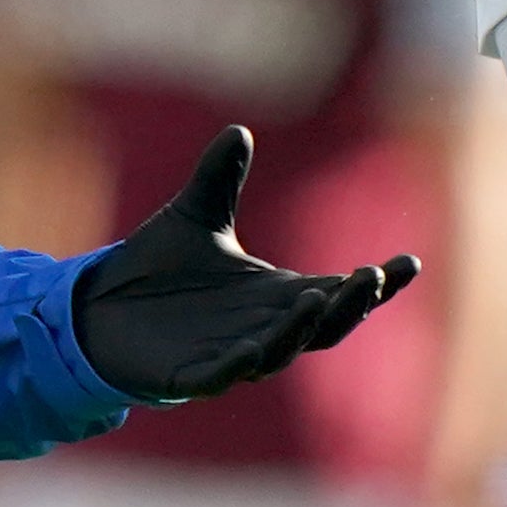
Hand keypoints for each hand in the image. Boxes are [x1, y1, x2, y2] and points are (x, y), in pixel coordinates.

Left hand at [73, 127, 418, 402]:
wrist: (99, 309)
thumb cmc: (155, 270)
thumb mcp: (193, 215)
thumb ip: (220, 178)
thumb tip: (238, 130)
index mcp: (274, 295)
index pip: (336, 291)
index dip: (374, 282)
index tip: (408, 262)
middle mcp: (261, 328)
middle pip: (323, 325)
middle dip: (350, 304)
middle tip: (373, 276)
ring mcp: (228, 354)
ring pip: (278, 351)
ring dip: (299, 328)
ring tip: (317, 296)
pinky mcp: (187, 376)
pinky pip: (220, 377)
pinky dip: (238, 366)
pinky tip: (252, 350)